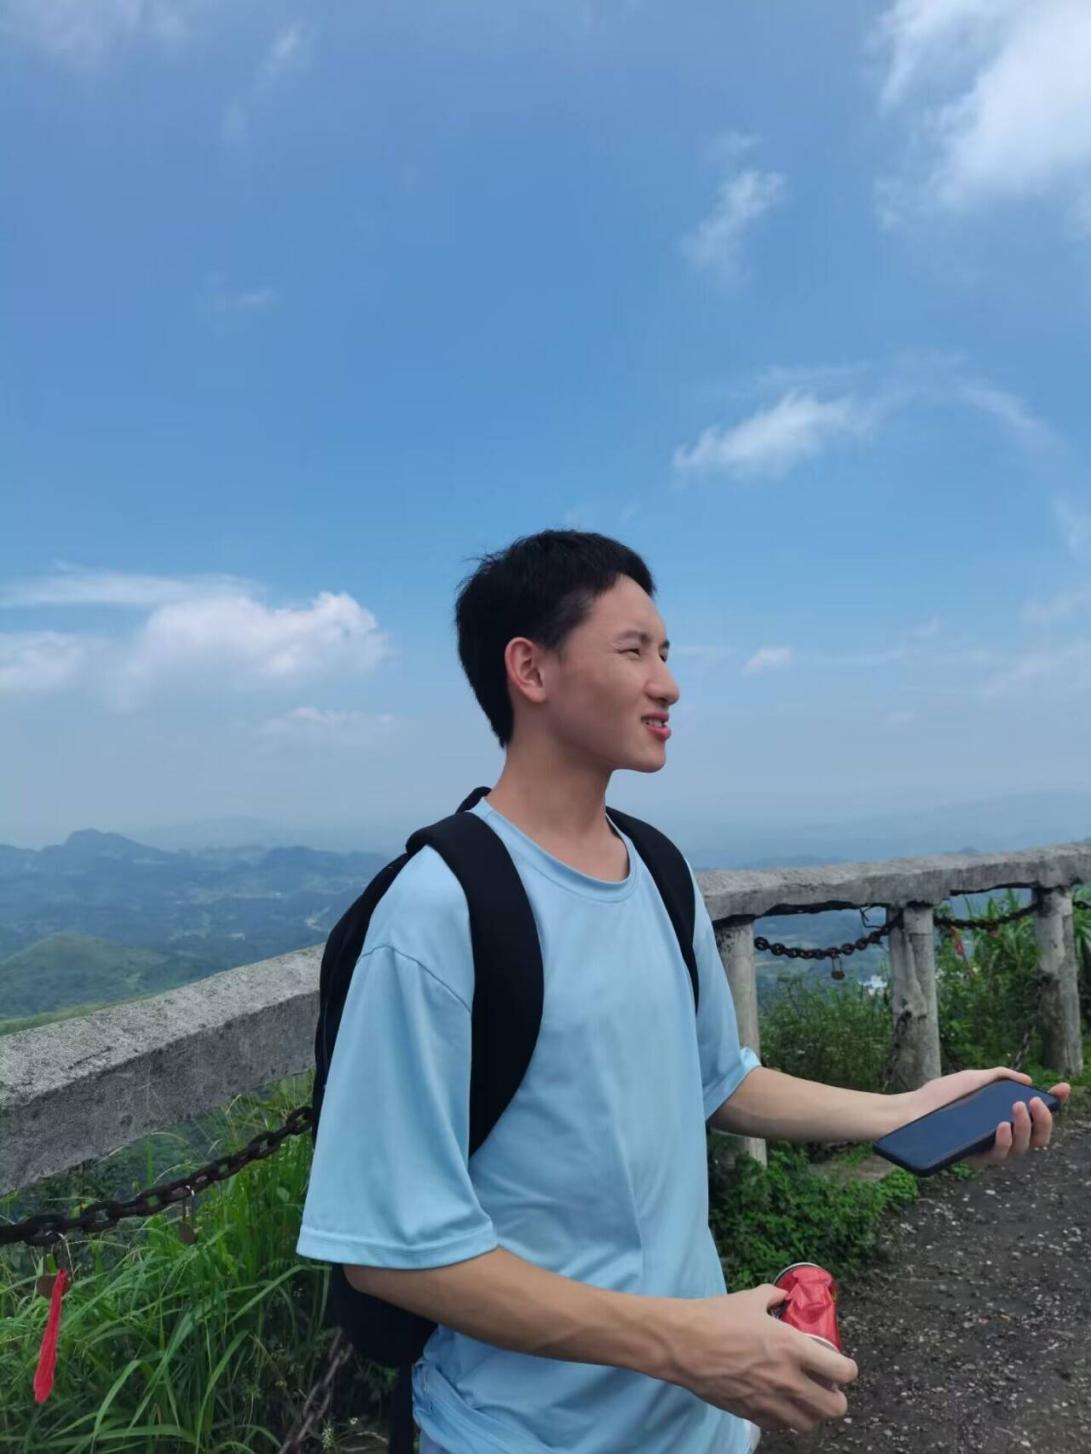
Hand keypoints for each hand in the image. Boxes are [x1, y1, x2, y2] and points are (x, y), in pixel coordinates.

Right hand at [668, 1284, 857, 1433]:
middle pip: (835, 1407)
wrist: (684, 1344)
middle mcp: (788, 1380)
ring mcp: (771, 1401)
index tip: (841, 1365)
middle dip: (836, 1397)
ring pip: (811, 1423)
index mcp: (793, 1347)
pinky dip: (787, 1417)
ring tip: (805, 1397)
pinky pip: (782, 1427)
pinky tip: (779, 1402)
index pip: (843, 1371)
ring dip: (813, 1411)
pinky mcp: (753, 1414)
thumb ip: (773, 1296)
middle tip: (826, 1385)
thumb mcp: (750, 1299)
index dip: (848, 1369)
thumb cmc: (717, 1317)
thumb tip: (782, 1296)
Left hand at [898, 1067, 1069, 1169]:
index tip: (1064, 1088)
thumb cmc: (938, 1097)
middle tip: (1037, 1102)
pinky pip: (997, 1157)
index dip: (1054, 1105)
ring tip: (1018, 1107)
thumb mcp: (971, 1079)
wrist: (908, 1111)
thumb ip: (999, 1076)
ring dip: (1025, 1128)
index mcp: (1003, 1118)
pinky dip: (1003, 1141)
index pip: (1036, 1117)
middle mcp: (999, 1137)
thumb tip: (1027, 1079)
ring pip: (1021, 1149)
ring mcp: (987, 1150)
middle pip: (1037, 1138)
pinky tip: (1001, 1125)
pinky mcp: (974, 1160)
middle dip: (1044, 1120)